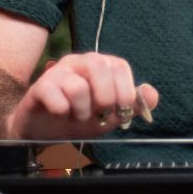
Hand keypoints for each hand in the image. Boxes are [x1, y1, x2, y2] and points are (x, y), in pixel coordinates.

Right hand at [5, 52, 159, 139]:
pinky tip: (60, 115)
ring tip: (77, 117)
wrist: (45, 131)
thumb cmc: (81, 117)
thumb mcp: (112, 115)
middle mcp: (81, 62)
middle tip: (100, 115)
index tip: (121, 111)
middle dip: (105, 98)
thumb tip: (151, 94)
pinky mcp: (41, 86)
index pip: (120, 66)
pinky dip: (62, 112)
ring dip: (82, 111)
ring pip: (77, 86)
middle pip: (100, 66)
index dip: (125, 92)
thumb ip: (134, 105)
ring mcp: (59, 71)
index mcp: (102, 65)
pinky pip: (55, 96)